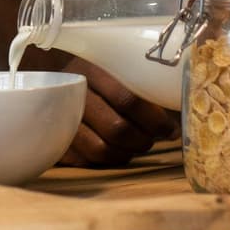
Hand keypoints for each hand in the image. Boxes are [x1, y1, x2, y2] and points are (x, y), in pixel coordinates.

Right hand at [58, 56, 179, 165]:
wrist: (47, 76)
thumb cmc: (95, 73)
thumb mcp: (113, 68)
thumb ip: (141, 83)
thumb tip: (182, 108)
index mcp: (92, 69)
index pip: (128, 100)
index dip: (154, 120)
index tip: (170, 129)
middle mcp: (73, 93)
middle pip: (116, 128)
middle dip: (142, 140)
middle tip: (151, 139)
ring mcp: (58, 118)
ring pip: (100, 149)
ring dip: (125, 153)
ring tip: (134, 146)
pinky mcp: (53, 138)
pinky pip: (83, 161)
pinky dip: (103, 161)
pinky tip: (113, 151)